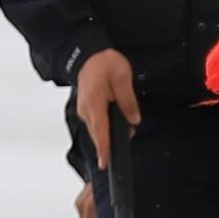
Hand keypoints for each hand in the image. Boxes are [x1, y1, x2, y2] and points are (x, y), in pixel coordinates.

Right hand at [73, 49, 143, 165]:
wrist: (88, 54)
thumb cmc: (103, 63)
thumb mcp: (122, 78)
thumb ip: (128, 101)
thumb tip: (134, 119)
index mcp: (94, 102)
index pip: (100, 131)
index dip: (104, 149)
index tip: (105, 163)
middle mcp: (86, 109)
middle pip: (98, 134)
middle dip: (109, 145)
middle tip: (120, 150)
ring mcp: (84, 109)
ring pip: (97, 129)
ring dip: (108, 134)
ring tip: (124, 131)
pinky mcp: (86, 108)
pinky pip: (96, 123)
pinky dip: (104, 128)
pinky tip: (115, 124)